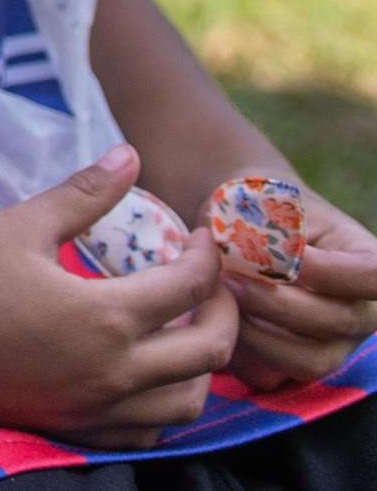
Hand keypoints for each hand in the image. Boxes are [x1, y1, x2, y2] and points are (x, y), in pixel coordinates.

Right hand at [0, 150, 237, 446]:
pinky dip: (165, 402)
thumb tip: (129, 156)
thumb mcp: (21, 224)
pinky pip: (149, 429)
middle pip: (210, 351)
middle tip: (211, 286)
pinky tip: (147, 372)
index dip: (206, 256)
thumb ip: (84, 194)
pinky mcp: (75, 429)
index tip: (198, 238)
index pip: (189, 286)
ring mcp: (96, 408)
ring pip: (188, 401)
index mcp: (104, 316)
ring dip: (201, 365)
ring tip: (184, 329)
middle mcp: (113, 371)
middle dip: (226, 313)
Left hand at [219, 185, 376, 392]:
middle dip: (274, 302)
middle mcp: (360, 310)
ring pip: (307, 359)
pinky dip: (241, 354)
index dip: (330, 271)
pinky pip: (273, 376)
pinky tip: (218, 321)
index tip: (288, 256)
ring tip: (219, 300)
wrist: (241, 229)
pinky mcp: (298, 364)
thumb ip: (266, 229)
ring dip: (256, 333)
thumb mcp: (266, 204)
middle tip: (228, 280)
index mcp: (365, 261)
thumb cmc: (257, 210)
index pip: (373, 276)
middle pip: (334, 322)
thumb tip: (247, 261)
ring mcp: (334, 344)